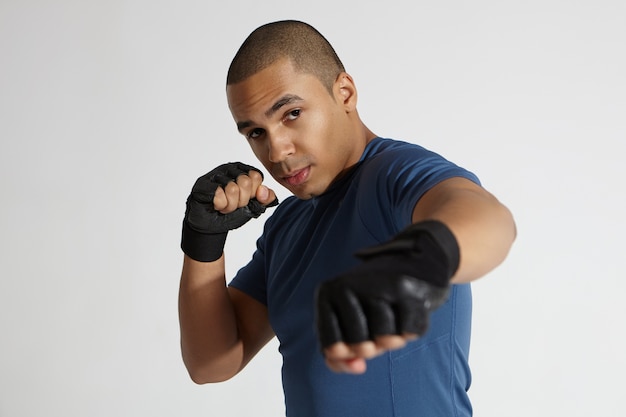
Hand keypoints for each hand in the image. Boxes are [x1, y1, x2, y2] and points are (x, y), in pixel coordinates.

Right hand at [181, 162, 277, 261]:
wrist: (213, 226)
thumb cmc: (232, 214)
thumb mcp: (254, 206)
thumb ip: (266, 198)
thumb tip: (264, 190)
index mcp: (244, 171)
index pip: (256, 176)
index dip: (252, 194)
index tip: (245, 200)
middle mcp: (230, 169)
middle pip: (245, 182)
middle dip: (241, 201)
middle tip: (233, 204)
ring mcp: (216, 174)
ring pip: (232, 189)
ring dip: (229, 205)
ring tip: (224, 206)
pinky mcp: (203, 183)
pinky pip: (219, 195)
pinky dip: (219, 205)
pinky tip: (215, 205)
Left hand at [314, 220, 459, 372]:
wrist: (414, 260)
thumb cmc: (376, 299)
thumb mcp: (349, 320)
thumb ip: (341, 353)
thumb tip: (356, 367)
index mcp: (327, 293)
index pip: (330, 346)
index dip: (345, 356)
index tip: (351, 348)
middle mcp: (347, 285)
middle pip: (359, 345)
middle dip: (372, 348)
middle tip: (375, 332)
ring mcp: (376, 286)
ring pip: (386, 340)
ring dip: (393, 338)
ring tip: (393, 319)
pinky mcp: (406, 288)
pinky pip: (409, 332)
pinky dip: (411, 331)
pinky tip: (408, 313)